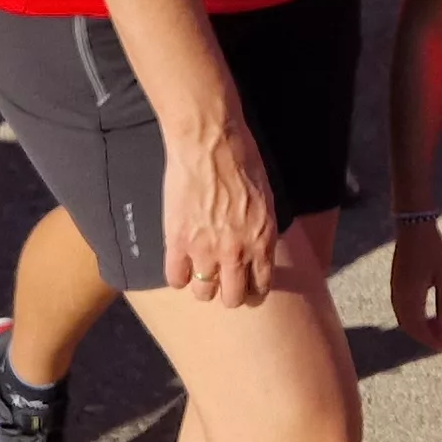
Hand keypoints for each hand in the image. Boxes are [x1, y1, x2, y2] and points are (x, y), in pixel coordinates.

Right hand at [159, 118, 281, 307]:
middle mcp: (237, 252)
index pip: (261, 286)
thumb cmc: (242, 160)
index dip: (252, 287)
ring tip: (199, 270)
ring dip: (202, 285)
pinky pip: (175, 279)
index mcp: (262, 240)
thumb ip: (261, 229)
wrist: (210, 143)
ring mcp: (206, 250)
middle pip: (233, 298)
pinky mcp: (179, 242)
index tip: (246, 282)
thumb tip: (257, 246)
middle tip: (222, 280)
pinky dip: (177, 275)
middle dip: (229, 292)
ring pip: (204, 294)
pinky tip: (179, 262)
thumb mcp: (266, 198)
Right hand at [390, 218, 441, 350]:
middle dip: (424, 336)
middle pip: (408, 326)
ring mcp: (395, 289)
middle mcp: (399, 296)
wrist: (413, 226)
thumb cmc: (432, 249)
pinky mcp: (395, 283)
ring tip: (436, 328)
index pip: (418, 328)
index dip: (430, 340)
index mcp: (411, 296)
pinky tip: (426, 314)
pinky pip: (401, 308)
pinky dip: (412, 316)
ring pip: (403, 318)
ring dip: (418, 326)